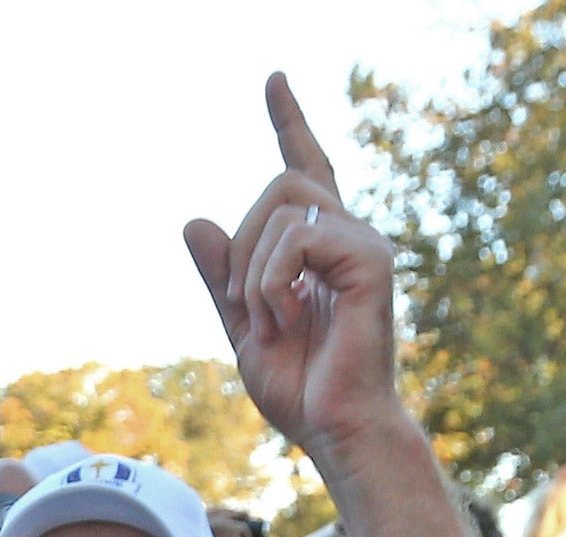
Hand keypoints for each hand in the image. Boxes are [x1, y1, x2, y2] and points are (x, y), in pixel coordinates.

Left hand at [183, 75, 402, 470]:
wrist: (333, 427)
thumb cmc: (299, 385)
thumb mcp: (240, 324)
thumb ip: (221, 276)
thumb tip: (194, 221)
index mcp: (317, 247)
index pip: (305, 167)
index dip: (289, 121)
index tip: (273, 79)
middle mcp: (347, 233)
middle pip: (280, 181)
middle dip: (242, 242)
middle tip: (243, 304)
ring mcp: (364, 243)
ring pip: (282, 207)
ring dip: (254, 270)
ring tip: (270, 320)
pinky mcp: (371, 260)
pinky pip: (297, 239)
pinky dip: (272, 281)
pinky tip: (287, 318)